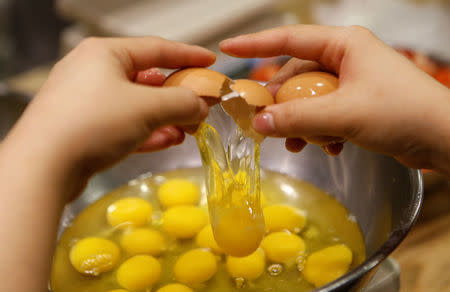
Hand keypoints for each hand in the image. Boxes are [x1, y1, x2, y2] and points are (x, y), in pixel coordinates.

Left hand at [0, 37, 214, 291]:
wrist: (43, 167)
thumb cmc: (93, 123)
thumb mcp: (148, 107)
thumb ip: (182, 102)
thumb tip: (202, 105)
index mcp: (105, 53)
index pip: (156, 48)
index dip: (187, 55)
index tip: (210, 61)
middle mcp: (93, 72)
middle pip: (147, 79)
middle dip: (177, 96)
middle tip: (201, 105)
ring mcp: (86, 102)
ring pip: (136, 105)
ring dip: (165, 118)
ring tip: (188, 129)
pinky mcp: (84, 128)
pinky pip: (123, 125)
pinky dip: (147, 132)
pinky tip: (167, 140)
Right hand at [220, 25, 449, 175]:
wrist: (444, 138)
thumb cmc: (402, 113)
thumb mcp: (342, 114)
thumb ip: (296, 118)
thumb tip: (258, 124)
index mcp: (344, 44)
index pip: (289, 39)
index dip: (256, 44)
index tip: (228, 49)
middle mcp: (346, 58)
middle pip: (297, 75)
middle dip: (281, 102)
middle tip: (263, 122)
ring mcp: (352, 81)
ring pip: (309, 98)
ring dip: (300, 122)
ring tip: (296, 144)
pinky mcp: (358, 103)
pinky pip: (325, 113)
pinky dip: (319, 130)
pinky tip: (326, 148)